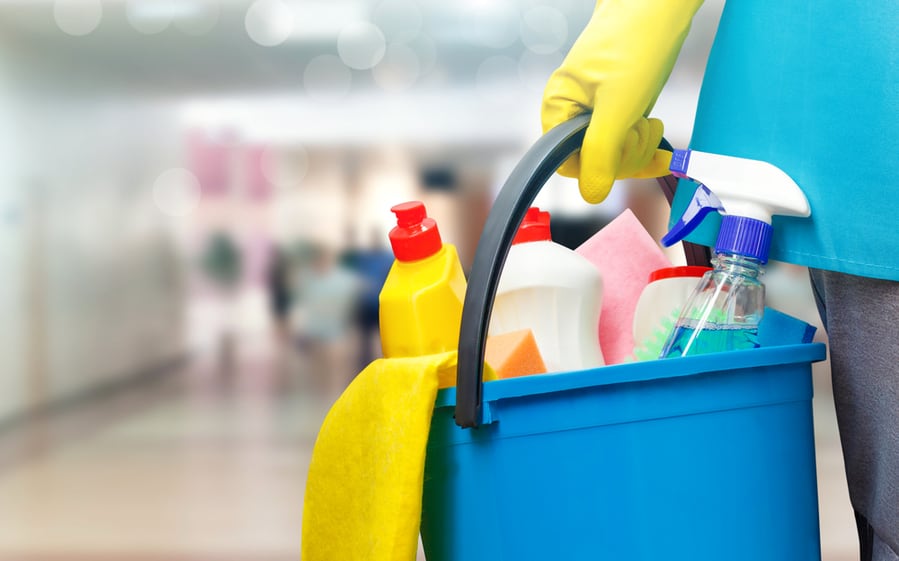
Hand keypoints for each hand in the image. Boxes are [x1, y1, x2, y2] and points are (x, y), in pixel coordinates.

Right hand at [542, 0, 702, 202]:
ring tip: (651, 122)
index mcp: (559, 108)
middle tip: (642, 128)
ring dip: (639, 147)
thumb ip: (602, 151)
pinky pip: (627, 142)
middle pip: (594, 162)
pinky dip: (646, 147)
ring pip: (614, 154)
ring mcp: (596, 111)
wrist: (658, 4)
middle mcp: (572, 111)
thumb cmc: (635, 42)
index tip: (622, 150)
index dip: (598, 165)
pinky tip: (663, 151)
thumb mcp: (618, 105)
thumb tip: (591, 194)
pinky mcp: (618, 107)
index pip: (568, 163)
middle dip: (625, 154)